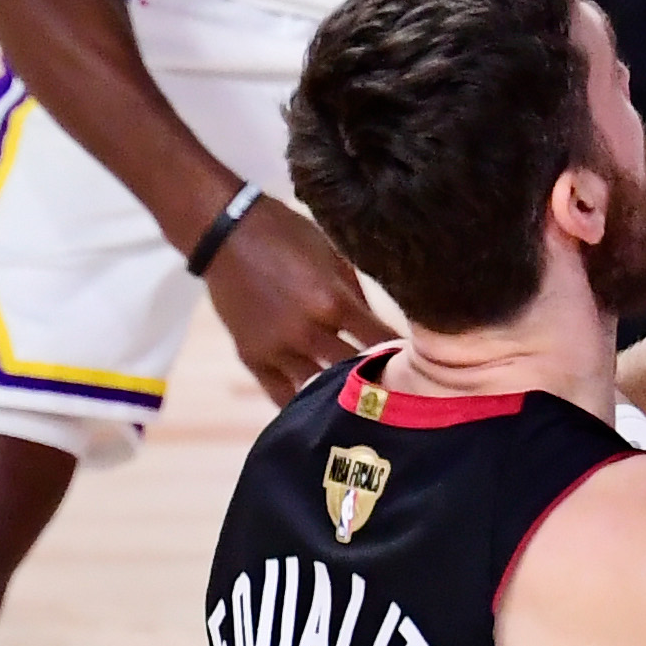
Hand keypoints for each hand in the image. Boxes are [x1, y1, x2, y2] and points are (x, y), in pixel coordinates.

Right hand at [203, 197, 399, 396]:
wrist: (227, 234)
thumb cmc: (288, 236)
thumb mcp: (332, 257)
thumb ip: (356, 296)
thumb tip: (380, 328)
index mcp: (333, 301)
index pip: (379, 341)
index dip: (402, 355)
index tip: (417, 366)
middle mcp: (306, 331)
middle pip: (352, 372)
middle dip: (375, 381)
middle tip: (394, 392)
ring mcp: (276, 349)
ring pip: (316, 391)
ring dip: (339, 397)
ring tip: (360, 407)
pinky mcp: (252, 359)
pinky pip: (280, 395)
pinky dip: (301, 404)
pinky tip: (319, 412)